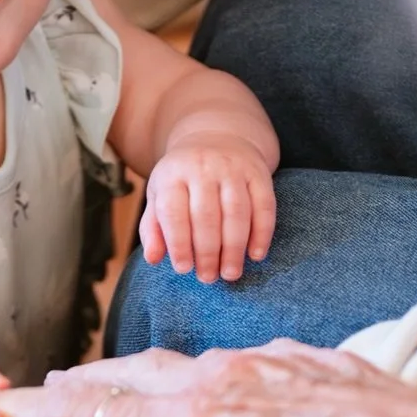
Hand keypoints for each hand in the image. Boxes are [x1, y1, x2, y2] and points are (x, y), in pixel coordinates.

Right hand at [0, 342, 416, 416]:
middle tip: (45, 391)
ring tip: (118, 385)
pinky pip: (244, 361)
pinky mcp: (312, 361)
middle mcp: (222, 381)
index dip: (40, 413)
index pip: (95, 414)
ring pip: (185, 364)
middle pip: (129, 375)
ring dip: (143, 377)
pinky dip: (211, 374)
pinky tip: (220, 386)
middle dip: (81, 385)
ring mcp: (270, 363)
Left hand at [141, 134, 276, 282]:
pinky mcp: (258, 173)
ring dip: (234, 248)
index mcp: (173, 174)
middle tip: (209, 278)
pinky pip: (264, 205)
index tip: (184, 269)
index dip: (178, 243)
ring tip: (230, 273)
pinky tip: (256, 255)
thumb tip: (153, 259)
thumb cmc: (183, 179)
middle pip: (206, 216)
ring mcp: (233, 168)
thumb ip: (153, 227)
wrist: (217, 138)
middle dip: (208, 252)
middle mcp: (203, 167)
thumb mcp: (160, 195)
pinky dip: (262, 233)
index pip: (174, 212)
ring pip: (236, 212)